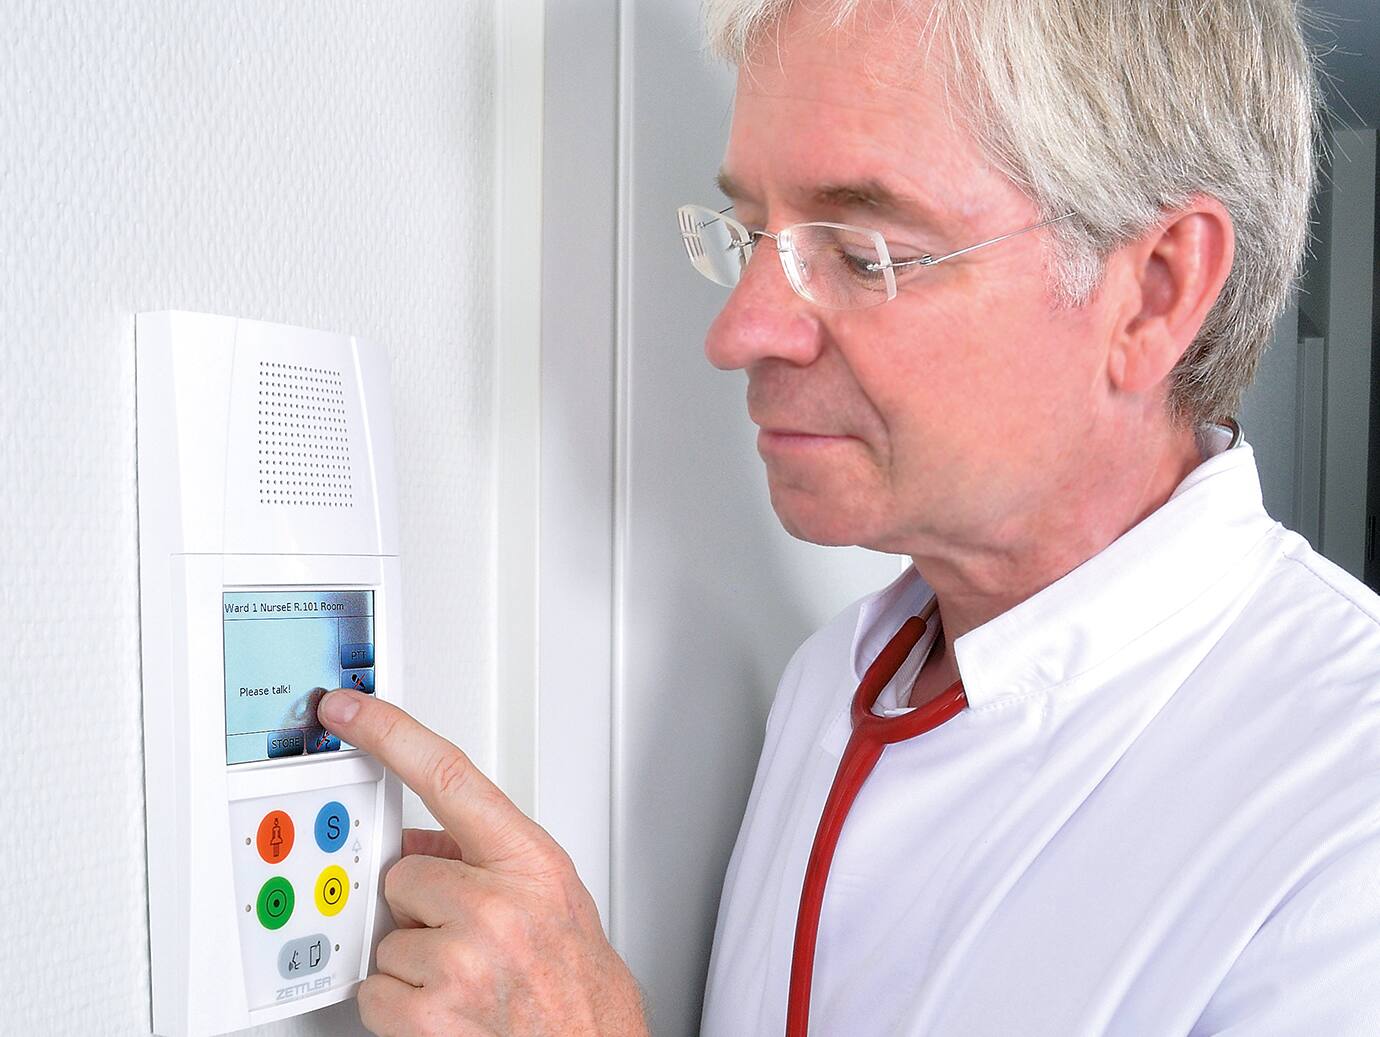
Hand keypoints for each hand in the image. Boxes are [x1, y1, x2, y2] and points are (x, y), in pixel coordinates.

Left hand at [318, 688, 648, 1036]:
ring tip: (466, 980)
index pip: (449, 775)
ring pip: (387, 936)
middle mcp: (497, 905)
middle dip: (423, 906)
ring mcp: (463, 958)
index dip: (391, 733)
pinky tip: (445, 1008)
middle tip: (470, 938)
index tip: (349, 708)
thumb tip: (414, 840)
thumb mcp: (549, 896)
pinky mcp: (432, 1012)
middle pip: (404, 872)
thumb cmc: (576, 981)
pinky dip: (397, 1006)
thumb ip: (486, 856)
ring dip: (414, 960)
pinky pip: (374, 989)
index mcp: (530, 862)